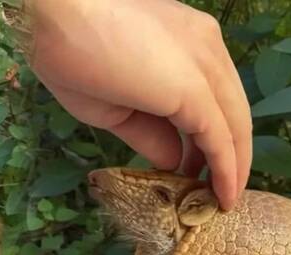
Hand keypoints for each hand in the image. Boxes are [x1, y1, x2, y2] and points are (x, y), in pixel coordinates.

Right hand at [23, 0, 251, 208]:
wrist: (55, 16)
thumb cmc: (72, 53)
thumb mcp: (115, 106)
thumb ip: (150, 133)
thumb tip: (175, 159)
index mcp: (188, 40)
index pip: (214, 95)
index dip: (213, 134)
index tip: (200, 166)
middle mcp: (207, 47)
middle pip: (233, 111)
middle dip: (230, 155)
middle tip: (216, 190)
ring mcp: (205, 65)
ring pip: (235, 126)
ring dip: (233, 167)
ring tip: (222, 201)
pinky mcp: (196, 89)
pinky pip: (221, 139)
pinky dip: (227, 171)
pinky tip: (223, 197)